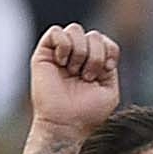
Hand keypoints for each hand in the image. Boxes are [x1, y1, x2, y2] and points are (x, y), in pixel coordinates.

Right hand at [29, 24, 120, 141]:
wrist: (66, 123)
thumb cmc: (88, 111)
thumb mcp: (109, 88)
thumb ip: (109, 65)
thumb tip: (104, 46)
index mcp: (94, 62)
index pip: (106, 41)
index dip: (110, 50)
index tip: (108, 70)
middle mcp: (77, 56)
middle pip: (94, 34)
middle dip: (96, 55)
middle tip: (87, 76)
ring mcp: (60, 54)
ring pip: (75, 29)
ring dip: (80, 51)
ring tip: (74, 71)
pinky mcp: (43, 55)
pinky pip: (55, 31)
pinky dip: (63, 44)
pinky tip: (62, 62)